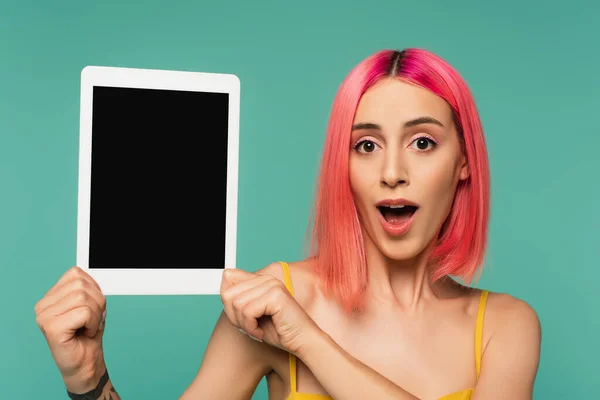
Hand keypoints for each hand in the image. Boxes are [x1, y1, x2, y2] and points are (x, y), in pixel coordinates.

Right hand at [34, 266, 107, 392]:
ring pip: (83, 297)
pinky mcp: (51, 328)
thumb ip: (87, 287)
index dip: (93, 289)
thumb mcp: (91, 305)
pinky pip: (84, 312)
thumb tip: (92, 271)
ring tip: (88, 326)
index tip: (91, 307)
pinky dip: (93, 322)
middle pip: (81, 285)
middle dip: (97, 302)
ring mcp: (44, 317)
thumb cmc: (87, 334)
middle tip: (92, 319)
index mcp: (50, 297)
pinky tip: (86, 332)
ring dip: (95, 313)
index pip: (76, 274)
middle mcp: (43, 305)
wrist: (85, 362)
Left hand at [220, 268, 320, 356]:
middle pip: (229, 294)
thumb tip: (224, 287)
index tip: (240, 318)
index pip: (228, 276)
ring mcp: (272, 285)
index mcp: (261, 279)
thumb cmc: (278, 331)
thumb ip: (238, 300)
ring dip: (243, 324)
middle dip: (234, 316)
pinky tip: (260, 333)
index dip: (228, 302)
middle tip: (249, 328)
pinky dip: (250, 327)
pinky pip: (248, 311)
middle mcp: (267, 278)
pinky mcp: (276, 295)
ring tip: (256, 330)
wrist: (301, 342)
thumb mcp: (251, 315)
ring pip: (237, 303)